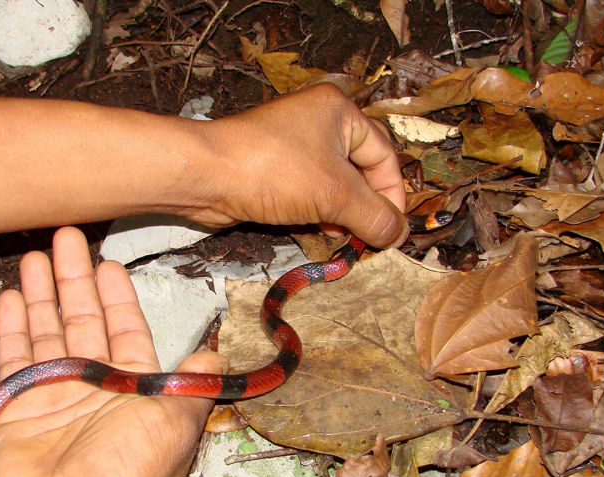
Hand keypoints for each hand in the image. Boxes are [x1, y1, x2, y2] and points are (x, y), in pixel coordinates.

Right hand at [0, 227, 224, 476]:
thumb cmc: (127, 471)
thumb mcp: (175, 422)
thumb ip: (193, 383)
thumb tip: (217, 358)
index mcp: (134, 387)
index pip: (125, 327)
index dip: (117, 294)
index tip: (108, 262)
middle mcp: (95, 386)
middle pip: (82, 320)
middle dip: (74, 279)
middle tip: (64, 237)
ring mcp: (54, 393)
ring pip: (47, 331)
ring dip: (42, 293)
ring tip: (33, 256)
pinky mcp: (17, 404)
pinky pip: (13, 356)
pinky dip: (11, 327)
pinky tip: (11, 296)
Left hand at [187, 83, 407, 247]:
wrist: (205, 177)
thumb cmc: (272, 172)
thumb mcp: (333, 194)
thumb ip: (372, 215)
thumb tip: (397, 234)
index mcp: (339, 112)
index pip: (383, 155)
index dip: (392, 195)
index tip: (392, 229)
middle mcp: (318, 122)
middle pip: (359, 170)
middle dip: (365, 206)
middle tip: (369, 237)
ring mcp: (292, 145)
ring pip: (332, 184)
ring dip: (342, 213)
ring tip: (344, 238)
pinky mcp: (273, 169)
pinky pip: (308, 191)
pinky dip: (318, 212)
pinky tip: (320, 232)